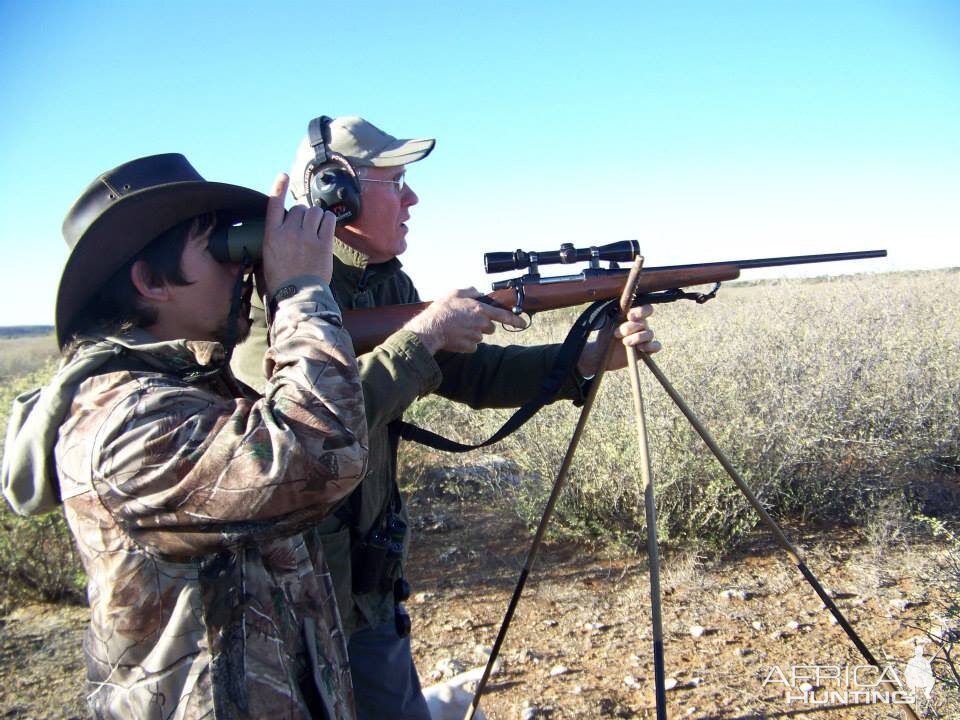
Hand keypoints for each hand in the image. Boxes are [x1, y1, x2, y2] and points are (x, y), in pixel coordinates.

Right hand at [261, 173, 335, 296]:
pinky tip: (327, 227)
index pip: (274, 204)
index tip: (283, 176)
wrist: (298, 295)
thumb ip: (276, 237)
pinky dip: (329, 221)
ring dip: (317, 217)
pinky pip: (329, 220)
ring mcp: (307, 236)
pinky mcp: (323, 243)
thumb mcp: (268, 256)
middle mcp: (289, 232)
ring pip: (315, 211)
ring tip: (316, 229)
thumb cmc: (282, 279)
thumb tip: (285, 225)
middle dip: (304, 215)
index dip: (279, 187)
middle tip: (306, 229)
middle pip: (299, 208)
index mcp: (272, 235)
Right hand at [403, 288, 526, 353]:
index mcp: (480, 310)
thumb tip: (478, 292)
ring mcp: (475, 337)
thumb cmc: (442, 310)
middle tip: (468, 321)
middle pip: (490, 327)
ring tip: (458, 328)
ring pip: (480, 336)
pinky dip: (466, 342)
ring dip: (473, 333)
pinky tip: (456, 337)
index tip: (523, 323)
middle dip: (483, 325)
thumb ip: (470, 291)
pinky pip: (472, 346)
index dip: (515, 319)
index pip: (504, 315)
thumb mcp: (455, 293)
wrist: (430, 329)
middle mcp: (481, 324)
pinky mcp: (469, 348)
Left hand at [577, 304, 660, 375]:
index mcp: (633, 317)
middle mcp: (641, 326)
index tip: (629, 316)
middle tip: (622, 331)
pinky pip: (656, 346)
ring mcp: (645, 338)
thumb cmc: (605, 337)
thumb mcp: (607, 324)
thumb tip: (619, 303)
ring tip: (625, 342)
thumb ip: (614, 313)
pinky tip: (641, 348)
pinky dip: (650, 346)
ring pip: (649, 333)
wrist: (602, 355)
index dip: (641, 311)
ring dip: (637, 337)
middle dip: (633, 326)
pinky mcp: (647, 351)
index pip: (645, 309)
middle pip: (645, 322)